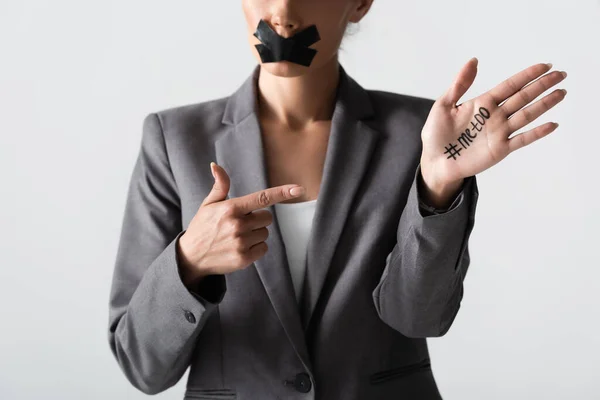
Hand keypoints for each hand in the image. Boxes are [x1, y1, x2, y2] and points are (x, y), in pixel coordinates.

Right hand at [177, 162, 304, 285]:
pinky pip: (263, 249)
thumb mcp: (208, 204)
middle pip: (267, 218)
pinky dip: (255, 249)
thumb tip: (215, 165)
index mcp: (231, 208)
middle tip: (240, 224)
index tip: (299, 189)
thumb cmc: (202, 227)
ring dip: (255, 234)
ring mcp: (241, 243)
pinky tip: (239, 248)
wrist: (191, 257)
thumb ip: (220, 186)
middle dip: (257, 219)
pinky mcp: (244, 259)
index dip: (282, 193)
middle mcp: (237, 225)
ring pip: (265, 233)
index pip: (262, 198)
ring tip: (236, 237)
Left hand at [419, 58, 567, 191]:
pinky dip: (537, 133)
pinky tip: (552, 124)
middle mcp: (495, 116)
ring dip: (544, 104)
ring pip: (526, 115)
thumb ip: (459, 84)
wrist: (435, 162)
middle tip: (561, 75)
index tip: (545, 66)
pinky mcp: (500, 149)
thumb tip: (474, 61)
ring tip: (561, 92)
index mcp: (483, 103)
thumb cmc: (436, 135)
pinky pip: (522, 139)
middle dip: (542, 86)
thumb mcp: (443, 105)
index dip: (527, 75)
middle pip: (523, 97)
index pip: (510, 86)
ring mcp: (499, 132)